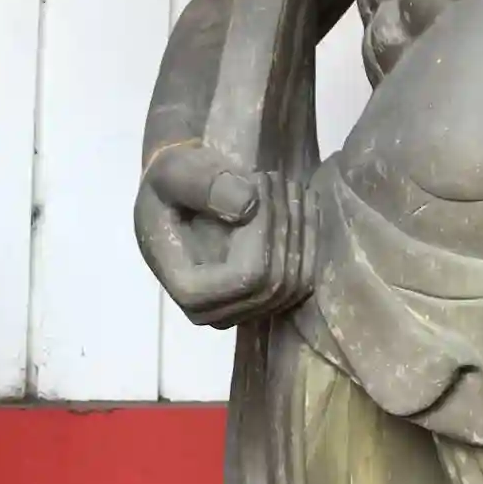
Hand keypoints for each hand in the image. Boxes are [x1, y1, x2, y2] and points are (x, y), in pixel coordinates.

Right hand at [134, 142, 315, 328]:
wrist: (183, 191)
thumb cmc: (174, 181)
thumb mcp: (175, 171)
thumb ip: (202, 183)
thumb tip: (246, 207)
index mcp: (185, 288)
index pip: (248, 277)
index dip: (265, 231)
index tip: (261, 181)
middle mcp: (212, 311)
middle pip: (274, 283)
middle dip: (285, 224)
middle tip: (279, 179)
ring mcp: (241, 312)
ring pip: (295, 283)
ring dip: (299, 228)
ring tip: (289, 187)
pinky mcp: (264, 302)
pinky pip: (304, 282)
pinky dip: (309, 239)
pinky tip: (303, 203)